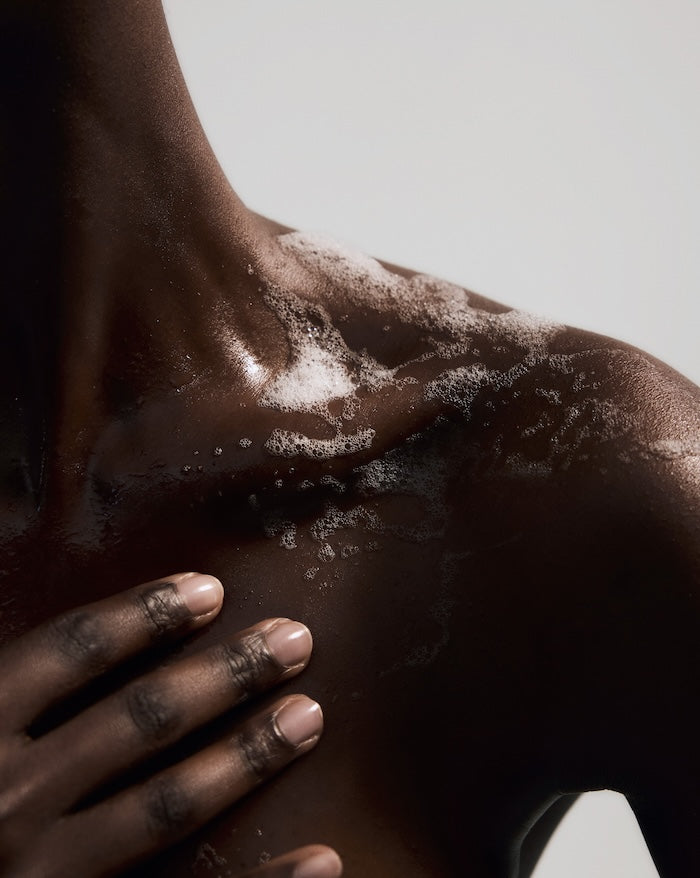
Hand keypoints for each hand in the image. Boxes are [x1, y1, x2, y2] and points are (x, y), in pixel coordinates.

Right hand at [0, 572, 340, 876]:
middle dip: (223, 676)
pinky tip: (320, 861)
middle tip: (295, 640)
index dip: (142, 616)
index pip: (69, 654)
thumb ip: (0, 678)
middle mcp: (4, 801)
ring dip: (243, 757)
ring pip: (161, 808)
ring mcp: (37, 877)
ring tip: (308, 716)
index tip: (210, 590)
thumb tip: (55, 637)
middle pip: (136, 722)